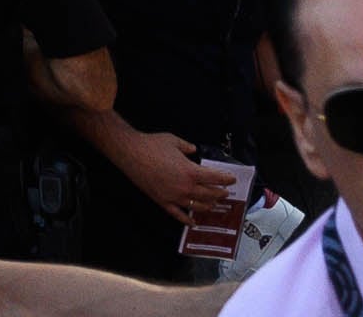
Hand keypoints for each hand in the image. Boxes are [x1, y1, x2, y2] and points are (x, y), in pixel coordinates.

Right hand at [103, 124, 244, 227]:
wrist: (130, 152)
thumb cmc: (151, 145)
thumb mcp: (174, 141)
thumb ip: (187, 147)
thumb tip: (193, 150)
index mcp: (190, 171)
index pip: (215, 178)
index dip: (226, 179)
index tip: (232, 179)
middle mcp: (185, 187)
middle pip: (209, 194)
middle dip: (220, 193)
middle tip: (225, 193)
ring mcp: (174, 196)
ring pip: (198, 206)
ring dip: (209, 206)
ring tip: (214, 204)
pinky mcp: (163, 201)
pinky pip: (179, 215)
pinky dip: (188, 220)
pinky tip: (193, 222)